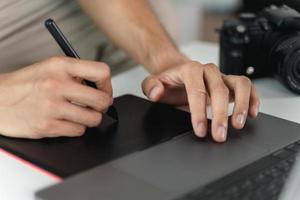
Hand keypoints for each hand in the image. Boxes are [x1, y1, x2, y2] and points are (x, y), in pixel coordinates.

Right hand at [0, 56, 112, 138]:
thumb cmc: (24, 84)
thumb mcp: (50, 67)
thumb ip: (76, 73)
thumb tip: (101, 86)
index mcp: (60, 66)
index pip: (101, 71)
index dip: (107, 84)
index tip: (103, 90)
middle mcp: (57, 85)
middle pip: (102, 100)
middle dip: (102, 105)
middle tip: (96, 106)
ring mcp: (52, 107)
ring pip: (93, 118)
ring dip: (90, 118)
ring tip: (79, 114)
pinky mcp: (48, 126)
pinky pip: (78, 131)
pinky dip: (76, 128)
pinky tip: (66, 121)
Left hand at [142, 60, 259, 142]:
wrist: (177, 73)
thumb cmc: (168, 81)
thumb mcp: (152, 83)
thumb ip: (151, 87)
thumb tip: (156, 93)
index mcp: (190, 70)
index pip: (197, 91)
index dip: (199, 112)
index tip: (200, 130)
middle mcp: (208, 70)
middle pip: (219, 90)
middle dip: (220, 115)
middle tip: (219, 135)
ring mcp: (221, 76)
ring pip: (239, 84)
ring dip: (242, 105)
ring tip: (238, 125)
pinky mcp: (230, 82)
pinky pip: (247, 86)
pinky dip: (253, 98)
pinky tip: (252, 113)